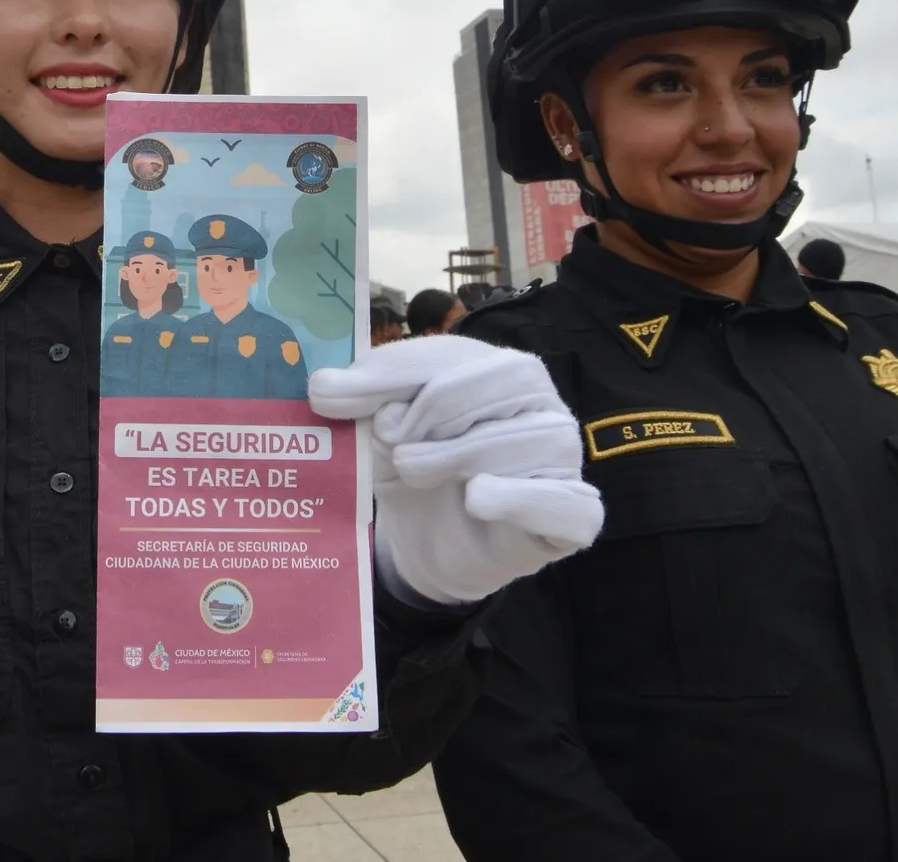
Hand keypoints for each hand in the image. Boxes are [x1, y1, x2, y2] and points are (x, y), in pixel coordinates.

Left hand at [311, 335, 602, 605]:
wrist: (432, 544)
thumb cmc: (418, 469)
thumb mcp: (382, 430)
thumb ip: (362, 401)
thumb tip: (323, 385)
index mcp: (500, 369)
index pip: (456, 353)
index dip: (395, 373)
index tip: (332, 396)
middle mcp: (543, 405)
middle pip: (505, 381)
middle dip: (436, 407)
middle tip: (387, 440)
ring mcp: (564, 460)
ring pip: (532, 438)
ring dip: (460, 453)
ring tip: (411, 472)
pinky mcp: (573, 517)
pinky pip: (565, 503)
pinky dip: (519, 498)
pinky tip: (476, 498)